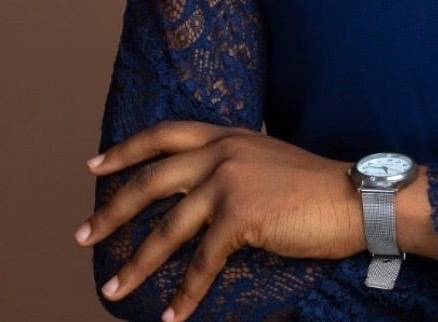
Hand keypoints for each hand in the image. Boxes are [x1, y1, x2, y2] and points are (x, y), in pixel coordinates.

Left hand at [74, 121, 364, 320]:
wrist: (353, 197)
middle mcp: (223, 151)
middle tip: (83, 236)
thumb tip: (198, 192)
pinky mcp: (241, 216)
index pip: (165, 134)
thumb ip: (232, 165)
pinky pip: (202, 262)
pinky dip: (186, 294)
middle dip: (112, 211)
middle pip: (151, 180)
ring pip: (168, 227)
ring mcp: (230, 182)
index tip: (94, 166)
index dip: (126, 150)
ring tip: (114, 290)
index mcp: (228, 135)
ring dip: (137, 263)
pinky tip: (174, 316)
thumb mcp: (265, 160)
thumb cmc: (314, 186)